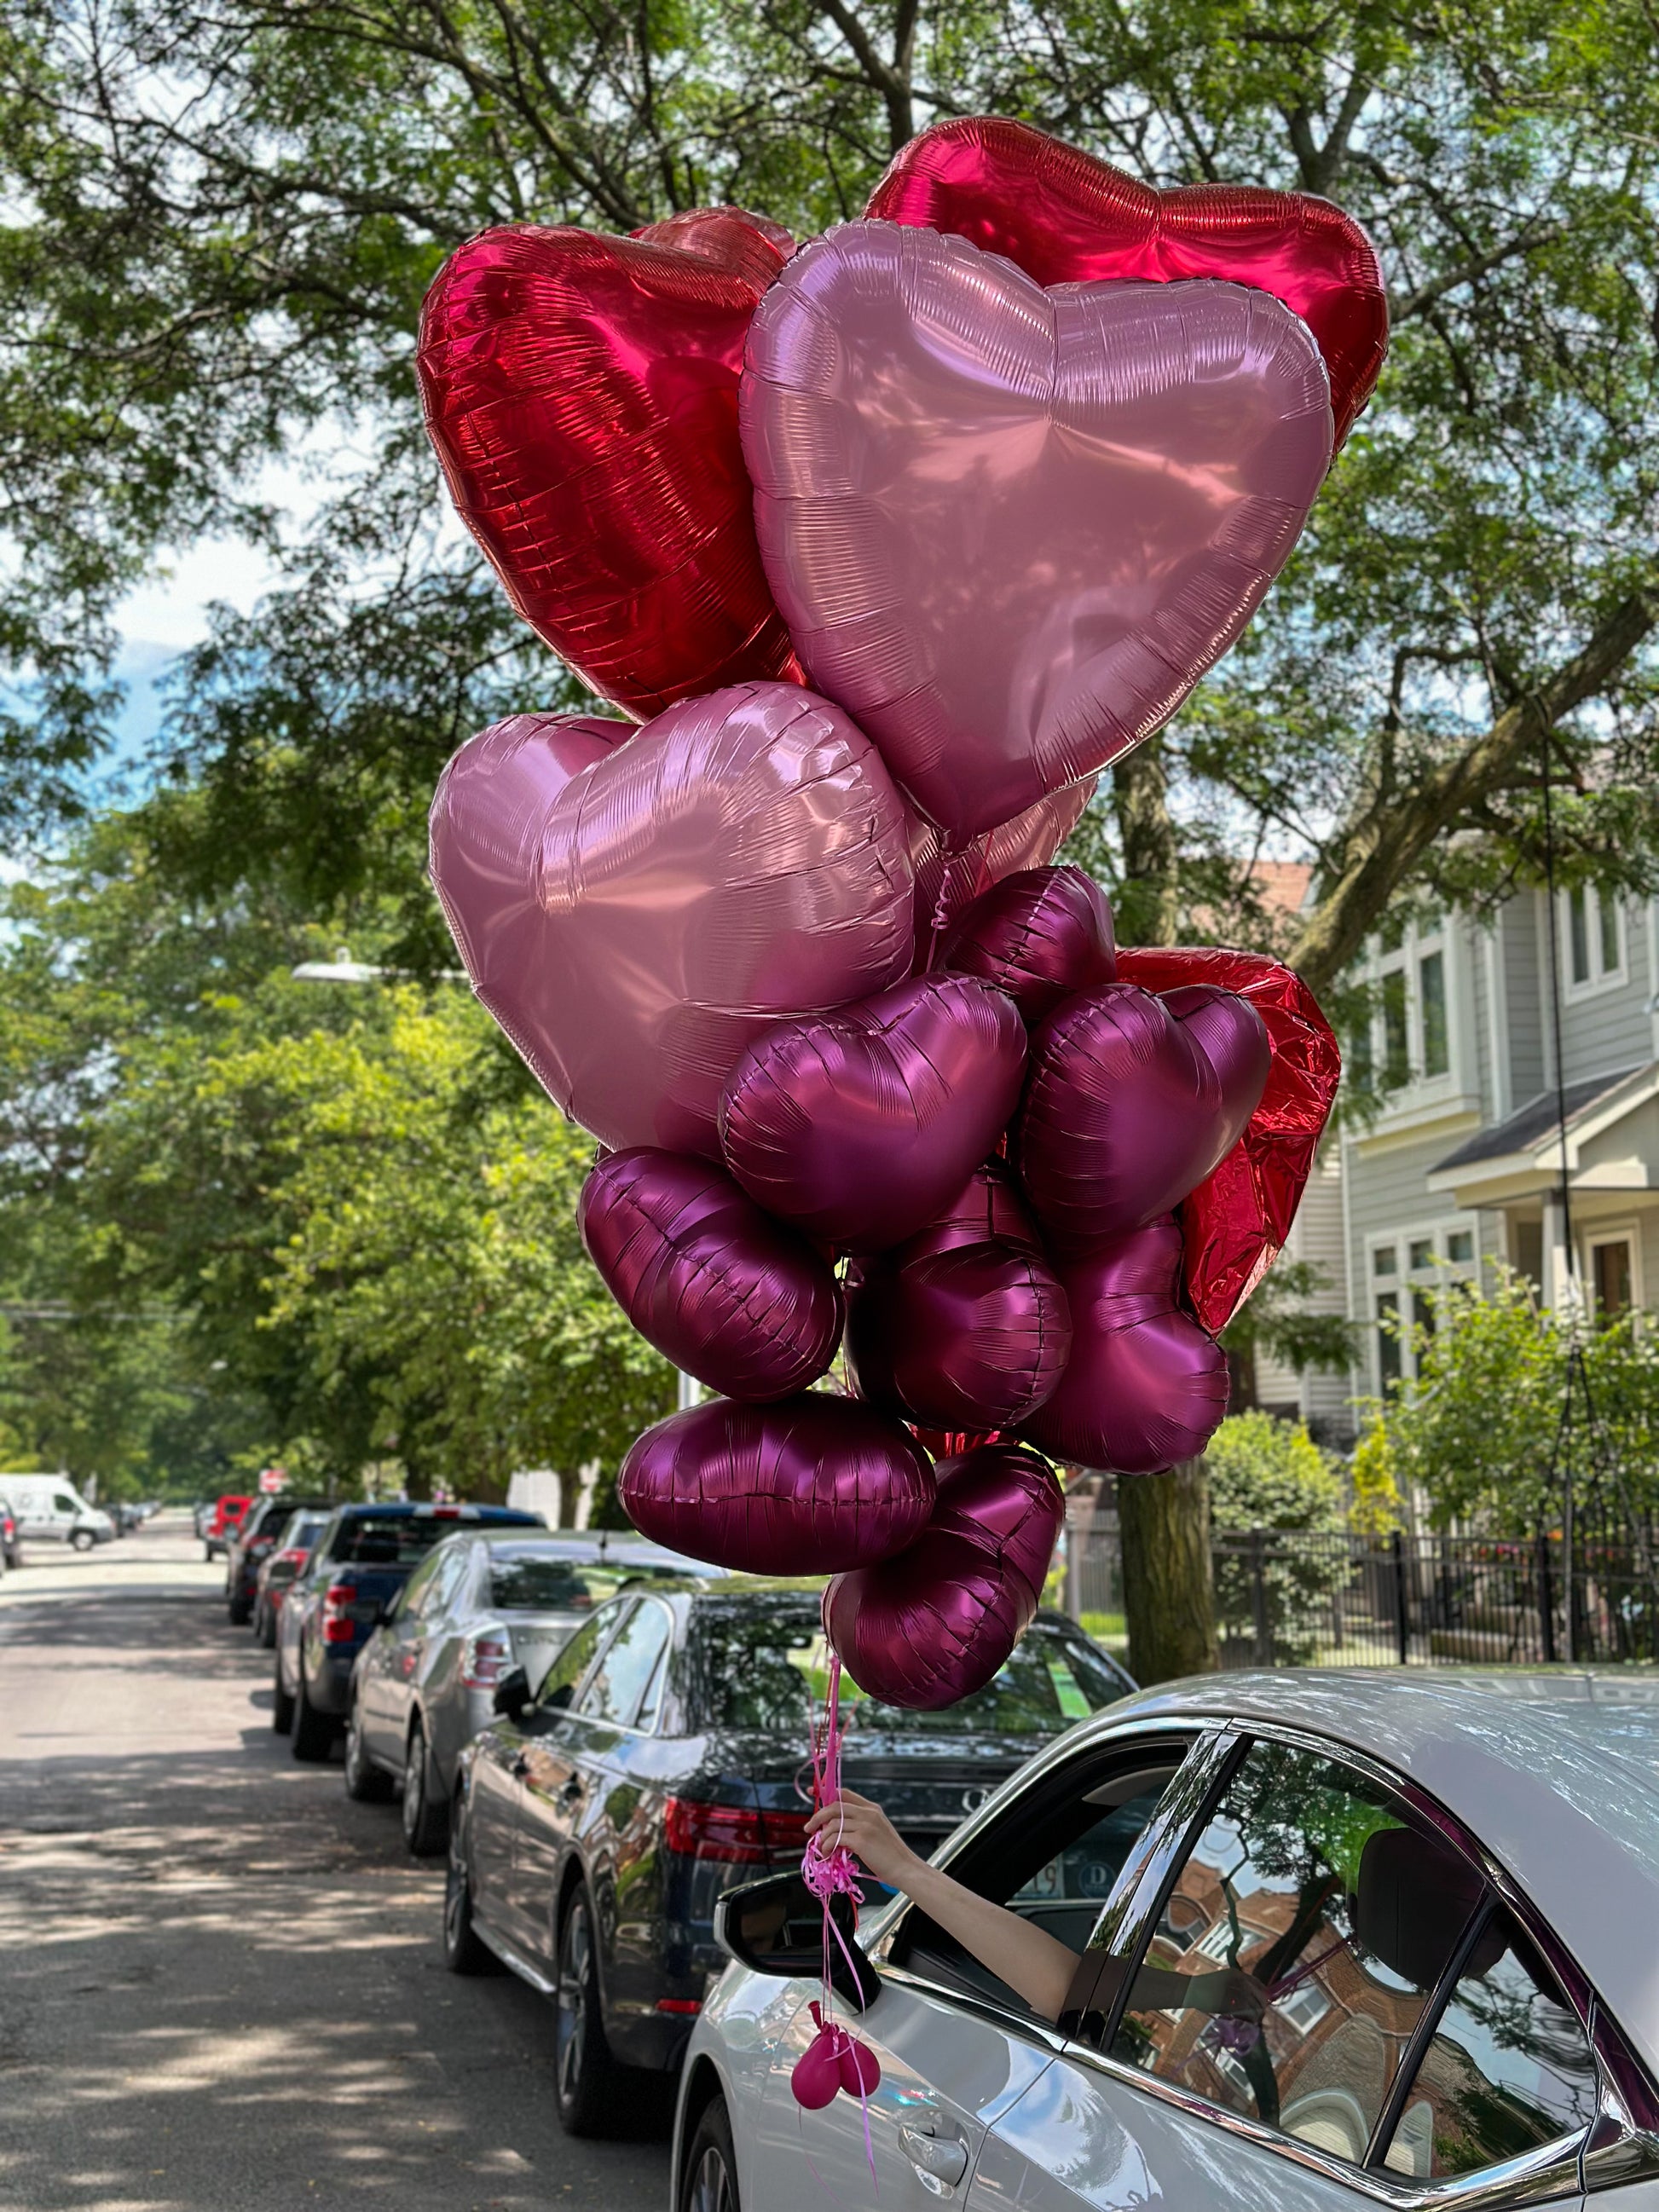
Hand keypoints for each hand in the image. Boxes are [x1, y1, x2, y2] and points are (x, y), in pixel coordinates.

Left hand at [804, 1788, 919, 1889]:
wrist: (905, 1869)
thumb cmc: (890, 1856)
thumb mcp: (877, 1832)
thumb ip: (859, 1825)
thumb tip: (834, 1829)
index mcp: (872, 1809)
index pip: (844, 1793)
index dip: (826, 1791)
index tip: (812, 1791)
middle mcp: (868, 1813)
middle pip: (835, 1806)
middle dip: (818, 1817)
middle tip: (809, 1828)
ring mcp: (865, 1825)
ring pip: (832, 1824)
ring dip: (822, 1837)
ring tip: (822, 1849)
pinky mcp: (862, 1840)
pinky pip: (836, 1839)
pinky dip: (827, 1846)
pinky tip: (828, 1854)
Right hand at [1185, 1967, 1268, 2020]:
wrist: (1190, 1989)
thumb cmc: (1207, 1986)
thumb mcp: (1224, 1981)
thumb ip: (1239, 1987)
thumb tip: (1257, 1998)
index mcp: (1236, 1973)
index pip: (1258, 1983)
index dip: (1264, 1994)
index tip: (1265, 2003)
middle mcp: (1235, 1980)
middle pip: (1258, 1995)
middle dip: (1261, 2006)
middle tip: (1260, 2015)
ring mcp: (1231, 1990)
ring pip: (1252, 2005)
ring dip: (1256, 2014)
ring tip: (1254, 2020)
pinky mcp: (1226, 2003)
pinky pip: (1242, 2012)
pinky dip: (1247, 2018)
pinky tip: (1246, 2021)